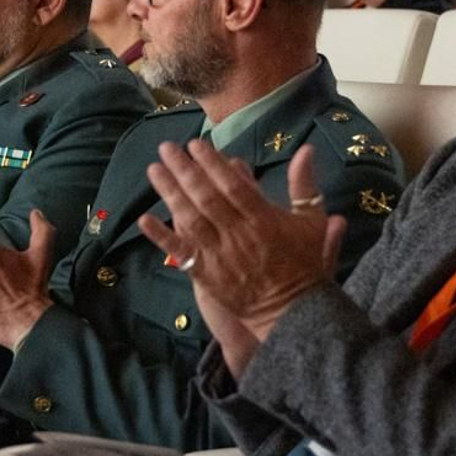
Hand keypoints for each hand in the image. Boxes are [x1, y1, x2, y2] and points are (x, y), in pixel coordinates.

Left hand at [138, 142, 345, 377]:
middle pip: (206, 198)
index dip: (212, 164)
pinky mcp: (206, 274)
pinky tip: (144, 219)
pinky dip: (162, 237)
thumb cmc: (302, 262)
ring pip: (190, 220)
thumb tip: (306, 149)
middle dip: (185, 170)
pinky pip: (181, 253)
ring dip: (170, 194)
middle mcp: (238, 234)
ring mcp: (219, 255)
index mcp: (263, 219)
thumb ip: (304, 185)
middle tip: (166, 148)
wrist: (292, 310)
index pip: (233, 186)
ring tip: (154, 170)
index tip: (195, 144)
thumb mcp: (311, 221)